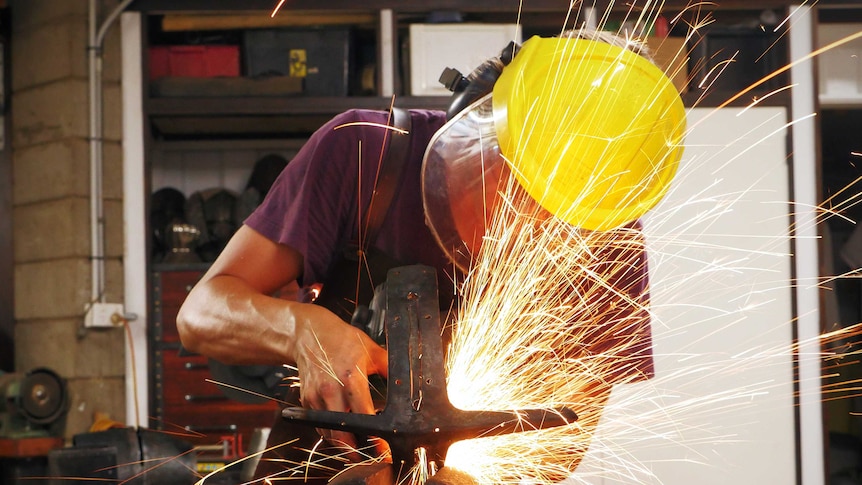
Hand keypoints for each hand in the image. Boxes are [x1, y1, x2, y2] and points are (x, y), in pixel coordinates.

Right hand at [292, 304, 388, 456]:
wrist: (310, 333)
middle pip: (341, 433)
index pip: (363, 416)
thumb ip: (390, 368)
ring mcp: (315, 397)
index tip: (382, 448)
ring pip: (328, 433)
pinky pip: (318, 424)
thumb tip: (408, 381)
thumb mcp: (371, 350)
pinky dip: (330, 432)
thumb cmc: (341, 339)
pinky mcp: (306, 400)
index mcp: (350, 379)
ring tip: (358, 447)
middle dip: (355, 449)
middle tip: (369, 456)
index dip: (374, 436)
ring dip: (342, 443)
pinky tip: (343, 431)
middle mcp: (331, 390)